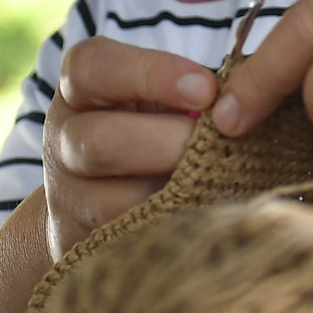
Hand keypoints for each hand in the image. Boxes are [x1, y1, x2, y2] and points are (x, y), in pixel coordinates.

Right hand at [39, 37, 216, 259]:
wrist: (100, 201)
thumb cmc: (150, 132)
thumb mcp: (156, 100)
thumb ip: (191, 90)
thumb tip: (251, 91)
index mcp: (78, 92)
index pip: (91, 66)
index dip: (150, 73)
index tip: (207, 89)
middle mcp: (61, 142)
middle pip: (98, 140)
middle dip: (167, 143)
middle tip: (219, 144)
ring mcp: (67, 199)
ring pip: (110, 202)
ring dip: (172, 194)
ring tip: (218, 185)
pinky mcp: (82, 245)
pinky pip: (125, 244)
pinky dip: (171, 231)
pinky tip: (205, 219)